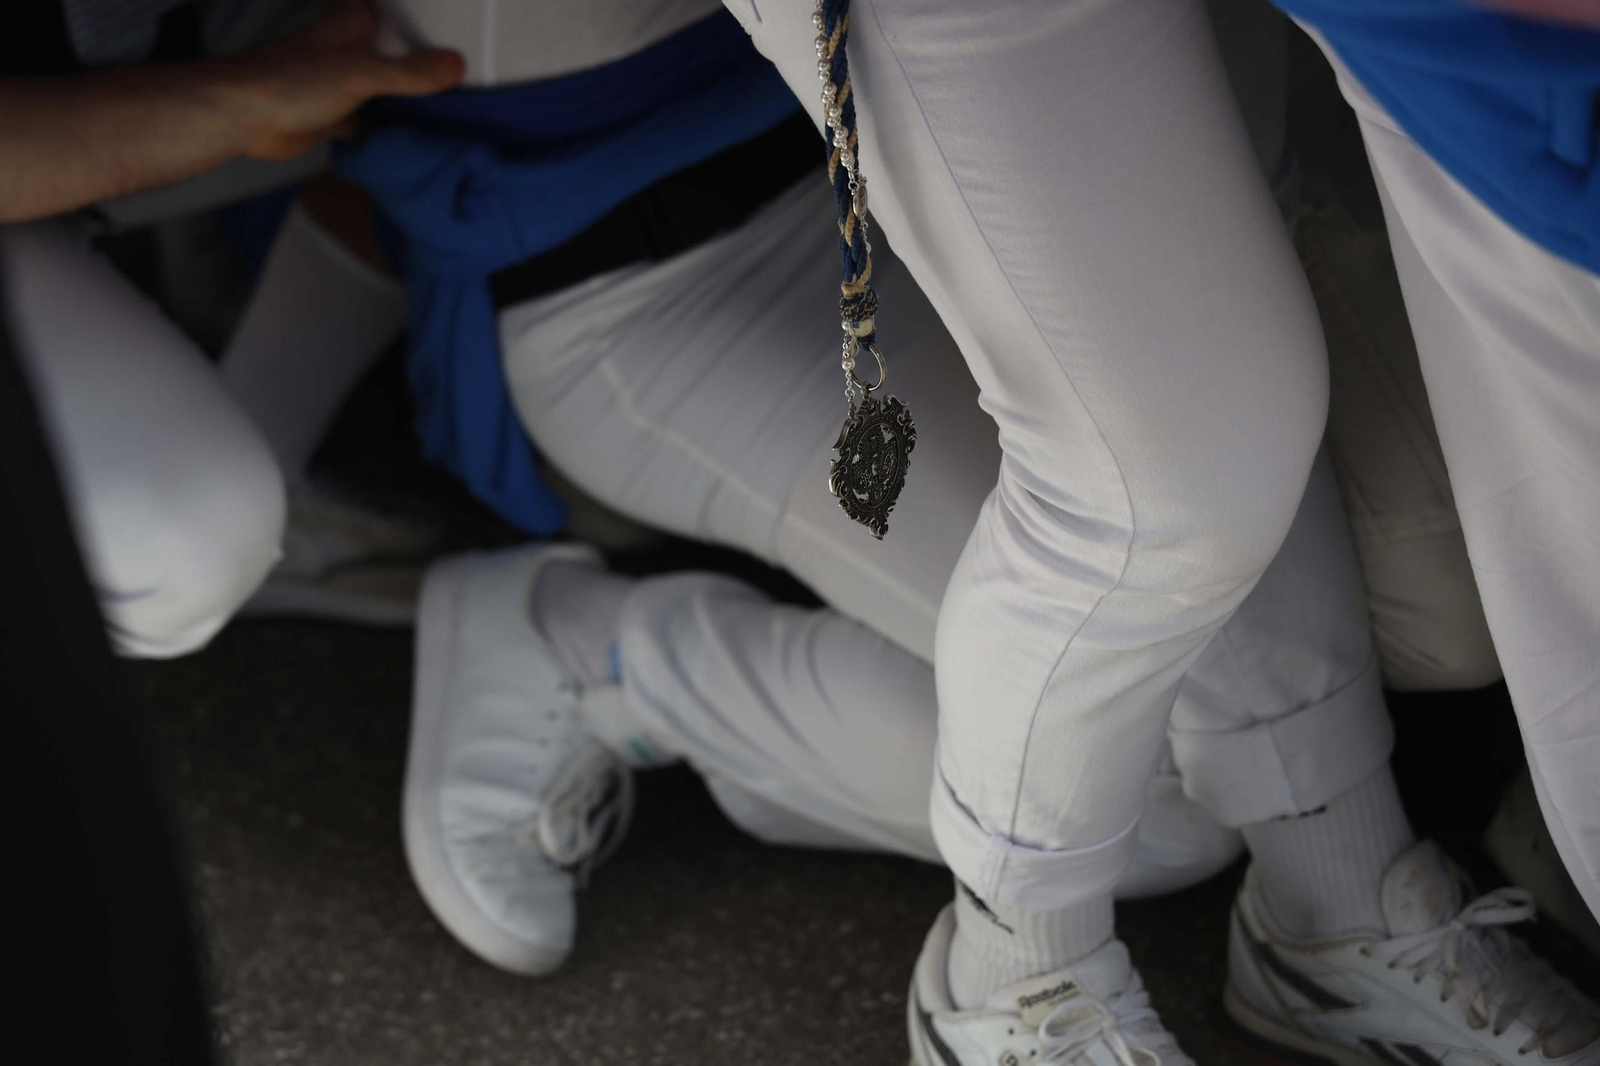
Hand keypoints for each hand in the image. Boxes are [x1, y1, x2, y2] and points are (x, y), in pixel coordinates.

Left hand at [223, 1, 463, 160]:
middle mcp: (350, 47)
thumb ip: (410, 72)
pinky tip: (419, 135)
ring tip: (457, 99)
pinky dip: (390, 126)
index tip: (456, 18)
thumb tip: (458, 65)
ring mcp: (342, 81)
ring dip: (410, 92)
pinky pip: (373, 118)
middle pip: (395, 47)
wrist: (245, 118)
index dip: (419, 11)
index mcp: (354, 23)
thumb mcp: (362, 72)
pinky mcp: (336, 113)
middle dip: (424, 55)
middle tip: (470, 62)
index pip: (393, 7)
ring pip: (385, 84)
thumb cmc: (294, 81)